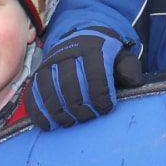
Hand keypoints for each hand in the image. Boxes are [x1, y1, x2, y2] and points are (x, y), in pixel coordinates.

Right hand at [24, 28, 141, 128]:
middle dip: (80, 106)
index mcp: (93, 48)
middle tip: (89, 117)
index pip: (95, 73)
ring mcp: (50, 63)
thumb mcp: (122, 58)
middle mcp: (68, 53)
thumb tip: (132, 82)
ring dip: (60, 111)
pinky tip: (50, 125)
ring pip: (49, 89)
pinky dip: (39, 112)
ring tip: (71, 122)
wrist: (82, 40)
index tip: (106, 108)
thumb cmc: (106, 57)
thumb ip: (129, 69)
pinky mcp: (37, 75)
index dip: (101, 94)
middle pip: (69, 83)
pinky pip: (33, 94)